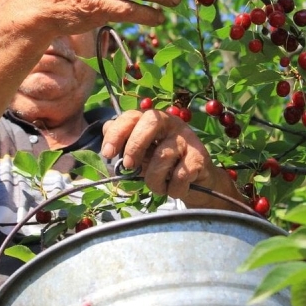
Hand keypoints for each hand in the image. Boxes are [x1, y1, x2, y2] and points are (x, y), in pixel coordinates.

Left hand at [101, 109, 216, 201]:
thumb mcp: (142, 155)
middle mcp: (170, 123)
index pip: (131, 116)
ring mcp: (186, 138)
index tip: (108, 153)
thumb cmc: (164, 165)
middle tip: (129, 165)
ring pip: (162, 156)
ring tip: (157, 185)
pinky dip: (172, 189)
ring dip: (154, 180)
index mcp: (152, 120)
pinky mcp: (198, 156)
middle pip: (151, 121)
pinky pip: (179, 176)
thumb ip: (124, 145)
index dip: (117, 133)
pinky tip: (173, 188)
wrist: (197, 181)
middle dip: (135, 145)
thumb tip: (107, 137)